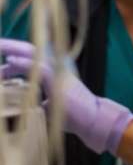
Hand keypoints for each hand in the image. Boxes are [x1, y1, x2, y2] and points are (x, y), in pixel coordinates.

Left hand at [0, 38, 132, 153]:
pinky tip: (10, 61)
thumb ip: (32, 93)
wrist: (92, 119)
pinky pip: (39, 68)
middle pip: (29, 48)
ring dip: (11, 49)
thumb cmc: (70, 114)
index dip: (13, 52)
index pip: (31, 54)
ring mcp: (59, 70)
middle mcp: (57, 64)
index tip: (0, 58)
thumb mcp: (46, 102)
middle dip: (9, 45)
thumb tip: (12, 93)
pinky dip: (23, 63)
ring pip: (32, 52)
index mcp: (54, 68)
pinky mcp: (59, 80)